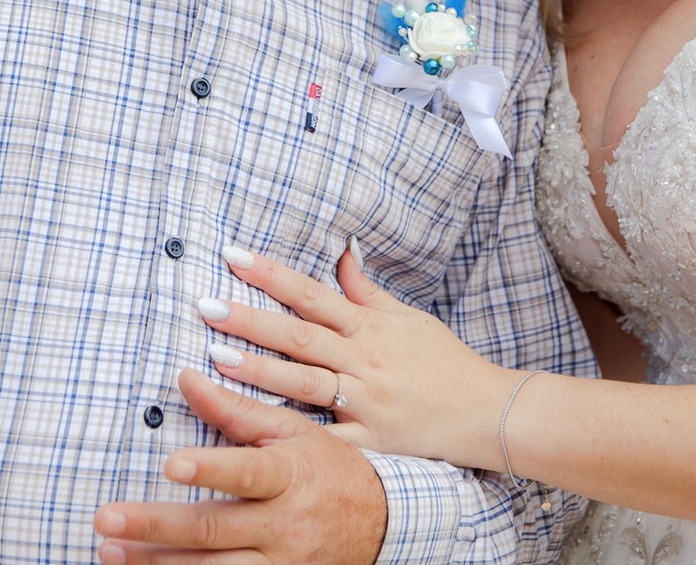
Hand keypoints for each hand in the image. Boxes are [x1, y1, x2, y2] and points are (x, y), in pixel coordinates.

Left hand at [94, 370, 385, 563]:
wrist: (382, 526)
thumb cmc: (328, 469)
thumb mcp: (291, 431)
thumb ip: (234, 410)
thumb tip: (185, 377)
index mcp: (288, 476)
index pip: (247, 472)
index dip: (210, 469)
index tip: (171, 464)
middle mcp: (282, 526)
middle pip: (213, 530)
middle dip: (155, 526)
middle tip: (105, 518)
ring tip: (110, 552)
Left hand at [198, 247, 511, 471]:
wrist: (490, 412)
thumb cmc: (446, 363)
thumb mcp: (409, 319)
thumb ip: (367, 292)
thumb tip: (340, 252)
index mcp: (371, 327)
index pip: (312, 293)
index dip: (272, 274)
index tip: (233, 257)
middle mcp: (365, 360)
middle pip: (299, 335)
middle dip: (250, 319)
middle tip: (205, 305)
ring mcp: (366, 402)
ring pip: (305, 383)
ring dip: (259, 369)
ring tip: (216, 356)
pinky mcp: (371, 443)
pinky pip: (326, 440)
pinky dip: (293, 437)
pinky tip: (254, 432)